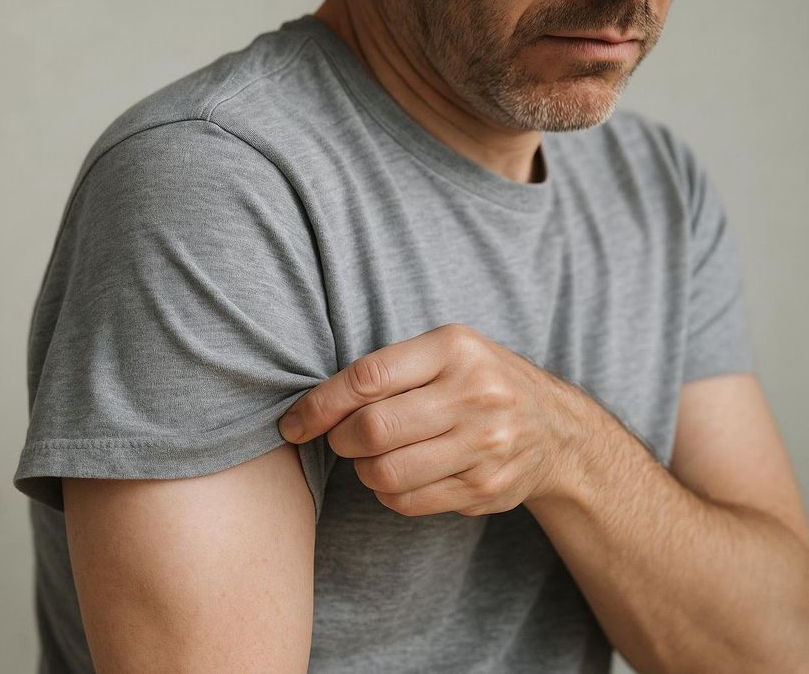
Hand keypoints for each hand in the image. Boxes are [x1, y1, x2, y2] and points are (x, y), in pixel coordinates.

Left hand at [277, 323, 607, 516]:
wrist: (556, 429)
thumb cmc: (479, 383)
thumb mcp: (445, 353)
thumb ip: (387, 370)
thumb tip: (310, 409)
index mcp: (454, 349)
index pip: (367, 377)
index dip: (319, 405)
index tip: (292, 423)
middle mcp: (475, 394)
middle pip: (372, 429)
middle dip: (340, 440)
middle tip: (342, 438)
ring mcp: (485, 444)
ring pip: (385, 473)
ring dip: (362, 470)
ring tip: (373, 456)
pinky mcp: (486, 487)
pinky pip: (407, 501)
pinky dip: (388, 493)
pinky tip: (400, 476)